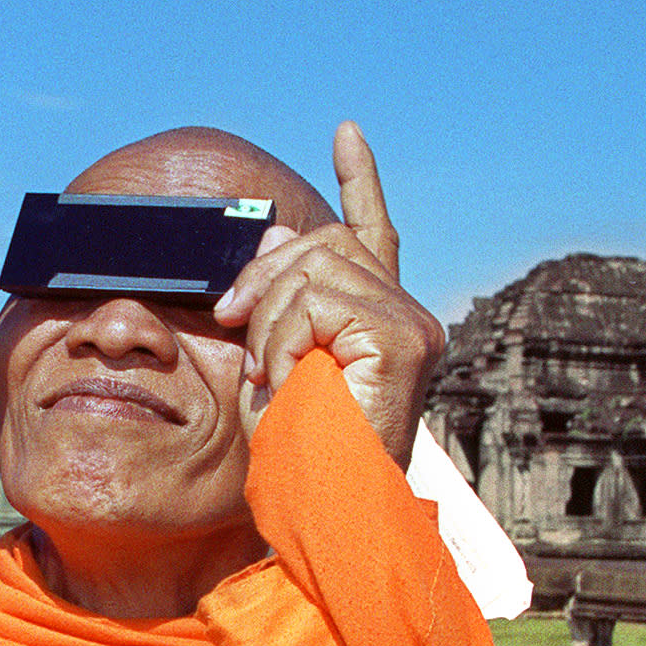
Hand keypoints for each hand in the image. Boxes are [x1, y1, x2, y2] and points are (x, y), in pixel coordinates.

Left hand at [213, 123, 444, 466]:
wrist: (320, 512)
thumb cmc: (298, 460)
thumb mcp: (272, 364)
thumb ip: (280, 300)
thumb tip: (271, 236)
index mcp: (380, 322)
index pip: (372, 234)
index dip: (360, 180)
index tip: (344, 133)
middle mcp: (409, 320)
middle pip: (324, 242)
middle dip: (263, 278)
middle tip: (232, 325)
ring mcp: (413, 327)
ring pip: (314, 268)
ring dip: (271, 321)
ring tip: (273, 375)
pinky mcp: (402, 340)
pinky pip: (315, 300)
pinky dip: (284, 337)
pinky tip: (287, 377)